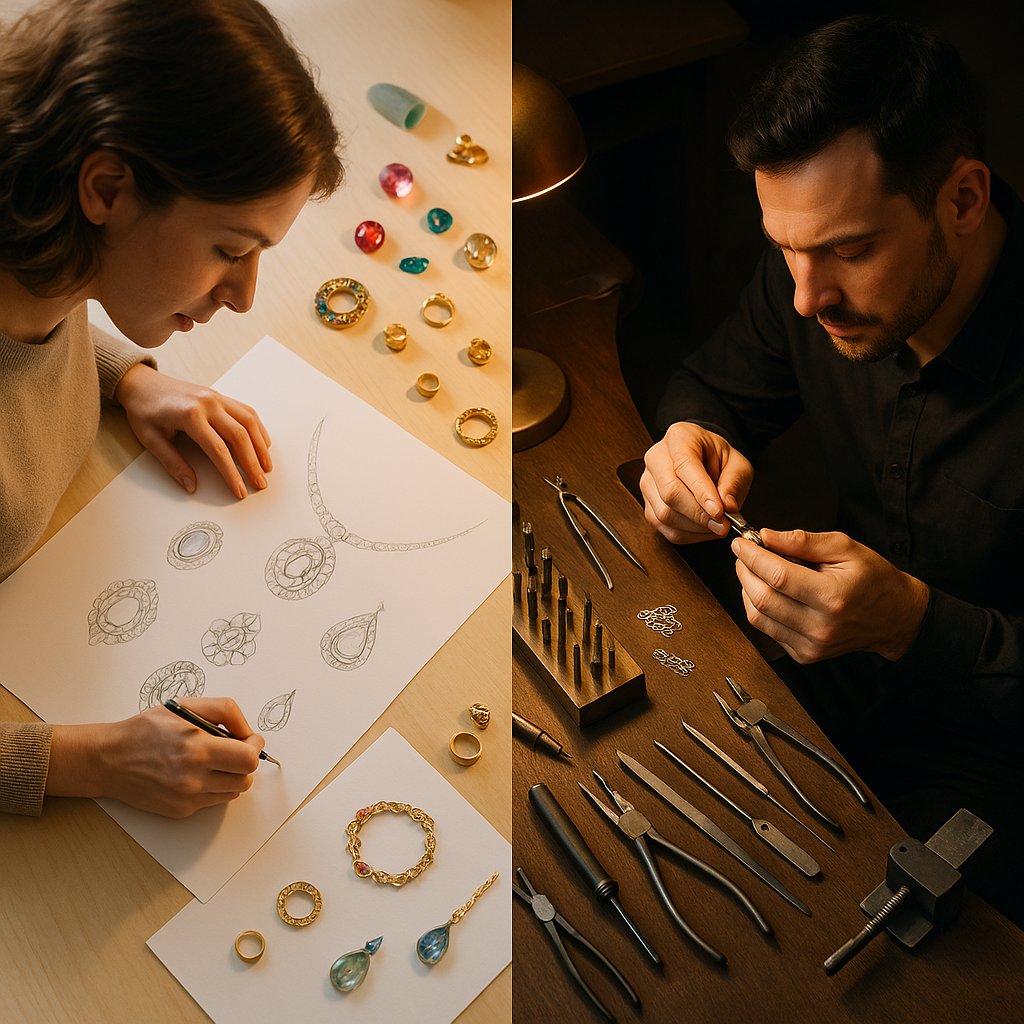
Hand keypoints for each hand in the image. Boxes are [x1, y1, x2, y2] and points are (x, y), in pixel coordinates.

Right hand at [47, 697, 264, 816]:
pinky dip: (216, 787)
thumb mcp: (186, 705)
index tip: (251, 739)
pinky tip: (201, 772)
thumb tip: (248, 730)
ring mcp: (187, 798)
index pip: (248, 759)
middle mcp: (193, 778)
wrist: (109, 759)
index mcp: (196, 749)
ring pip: (233, 792)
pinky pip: (214, 801)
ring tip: (217, 760)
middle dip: (246, 762)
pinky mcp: (181, 811)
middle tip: (236, 749)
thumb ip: (224, 711)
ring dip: (233, 775)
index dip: (255, 746)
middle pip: (245, 779)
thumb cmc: (146, 730)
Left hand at [115, 364, 271, 499]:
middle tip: (260, 483)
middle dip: (252, 463)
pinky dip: (258, 429)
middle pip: (240, 436)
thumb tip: (191, 486)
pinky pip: (246, 412)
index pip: (218, 449)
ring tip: (267, 467)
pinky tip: (262, 444)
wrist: (141, 383)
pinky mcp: (220, 396)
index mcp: (190, 415)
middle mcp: (208, 404)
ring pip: (248, 423)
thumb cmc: (144, 410)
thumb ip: (173, 463)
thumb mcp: (150, 440)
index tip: (239, 491)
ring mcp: (217, 397)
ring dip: (261, 446)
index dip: (231, 473)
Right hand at [640, 421, 753, 543]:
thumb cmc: (718, 459)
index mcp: (679, 437)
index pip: (684, 466)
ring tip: (717, 526)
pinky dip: (687, 535)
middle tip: (723, 524)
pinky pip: (663, 527)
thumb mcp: (737, 463)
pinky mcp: (648, 504)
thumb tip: (726, 506)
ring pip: (664, 514)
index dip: (701, 492)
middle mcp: (656, 457)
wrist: (703, 460)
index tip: (719, 511)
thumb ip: (734, 483)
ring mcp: (648, 482)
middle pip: (670, 493)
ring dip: (695, 527)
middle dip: (699, 514)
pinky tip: (704, 530)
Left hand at [732, 529, 929, 662]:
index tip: (741, 543)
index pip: (778, 576)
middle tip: (743, 554)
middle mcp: (820, 626)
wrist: (895, 617)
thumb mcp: (846, 548)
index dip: (752, 557)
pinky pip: (767, 630)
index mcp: (833, 596)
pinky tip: (764, 591)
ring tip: (751, 570)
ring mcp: (811, 645)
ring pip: (758, 617)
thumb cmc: (873, 578)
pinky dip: (757, 608)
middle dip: (744, 571)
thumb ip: (804, 541)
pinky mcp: (805, 655)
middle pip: (763, 598)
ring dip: (746, 590)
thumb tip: (766, 536)